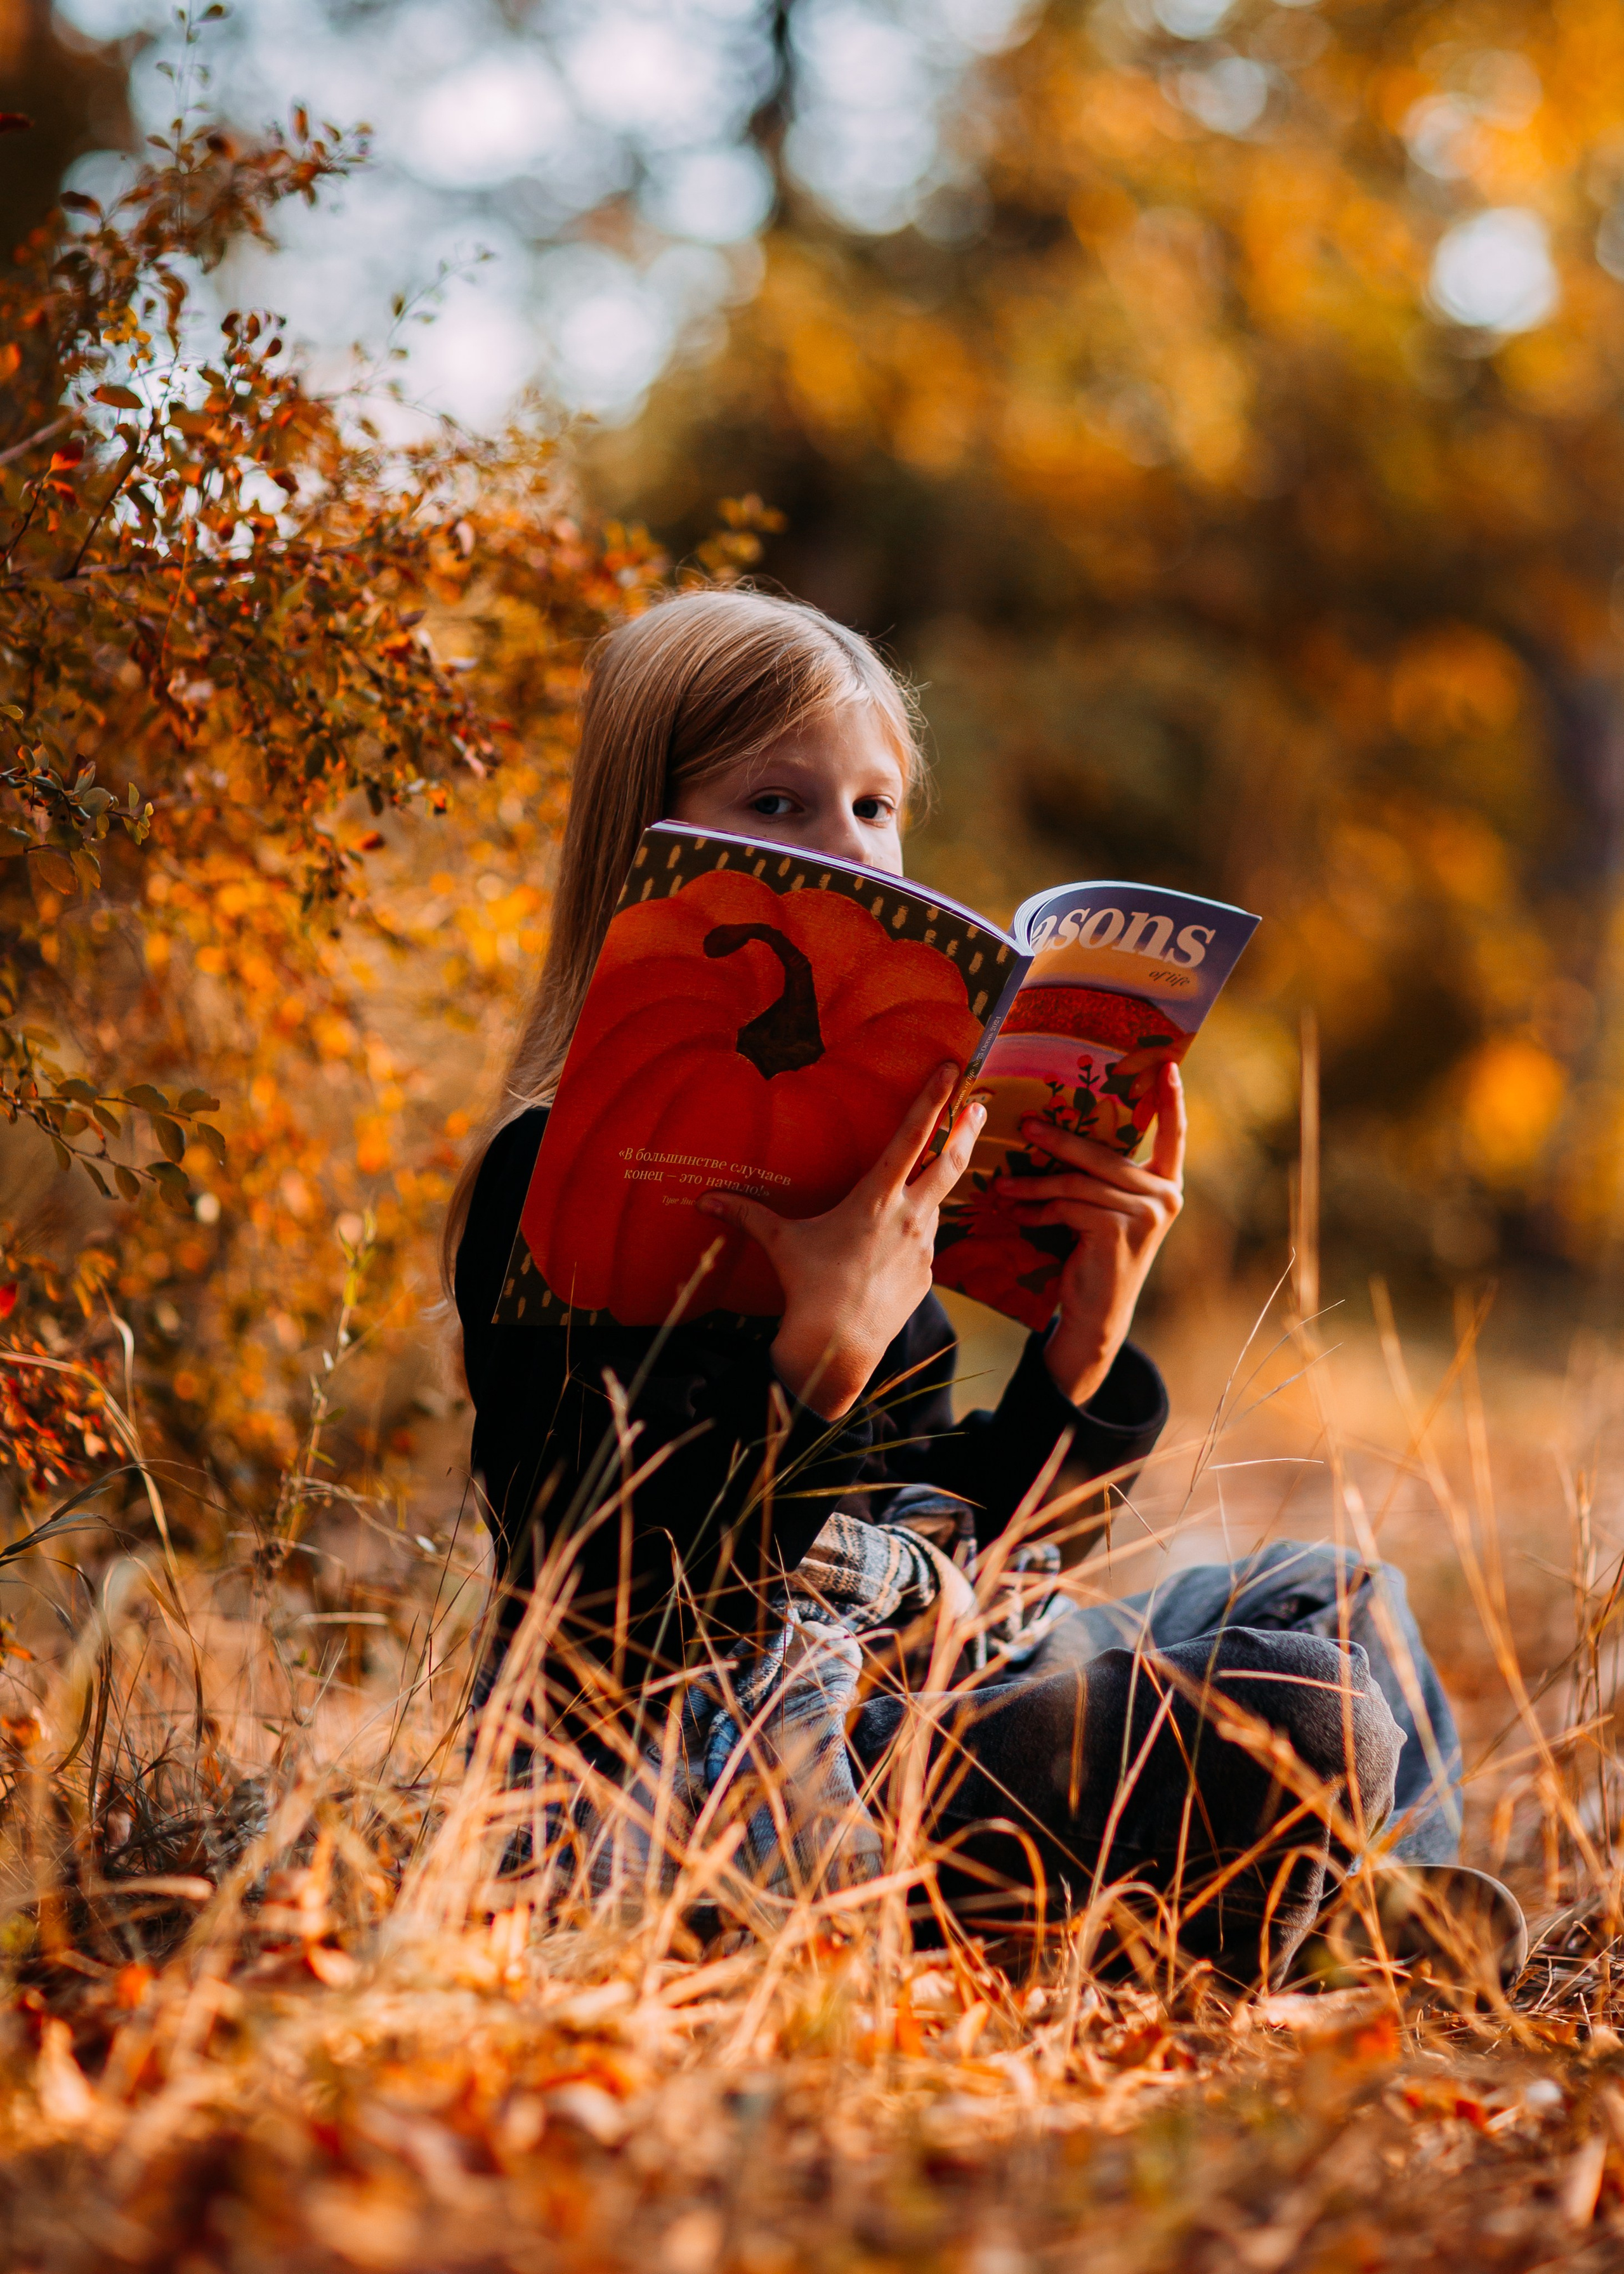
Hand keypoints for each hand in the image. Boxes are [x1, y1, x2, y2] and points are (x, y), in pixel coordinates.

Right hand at [697, 1063, 986, 1420]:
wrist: (838, 1346)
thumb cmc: (808, 1286)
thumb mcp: (780, 1241)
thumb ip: (746, 1214)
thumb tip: (704, 1200)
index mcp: (876, 1198)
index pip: (910, 1136)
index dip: (932, 1099)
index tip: (950, 1070)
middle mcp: (909, 1216)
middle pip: (950, 1163)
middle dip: (966, 1130)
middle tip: (980, 1106)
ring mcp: (924, 1246)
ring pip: (933, 1207)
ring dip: (927, 1194)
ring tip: (904, 1200)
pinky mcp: (928, 1274)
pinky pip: (924, 1245)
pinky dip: (913, 1237)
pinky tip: (888, 1253)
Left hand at [993, 1060, 1185, 1406]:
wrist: (1098, 1312)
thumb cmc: (1096, 1253)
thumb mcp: (1105, 1208)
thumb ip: (1101, 1176)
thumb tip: (1055, 1128)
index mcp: (1167, 1182)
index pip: (1175, 1135)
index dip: (1171, 1101)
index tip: (1169, 1064)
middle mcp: (1165, 1196)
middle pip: (1104, 1155)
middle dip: (1059, 1139)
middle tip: (1023, 1125)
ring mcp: (1147, 1214)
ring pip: (1078, 1182)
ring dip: (1034, 1181)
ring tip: (1001, 1182)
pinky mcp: (1119, 1232)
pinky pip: (1068, 1207)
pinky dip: (1038, 1209)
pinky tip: (1017, 1213)